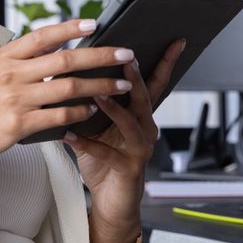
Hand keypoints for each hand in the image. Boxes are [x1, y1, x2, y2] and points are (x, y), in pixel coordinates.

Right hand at [0, 19, 132, 166]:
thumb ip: (22, 58)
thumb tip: (55, 44)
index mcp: (6, 56)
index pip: (44, 35)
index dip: (71, 28)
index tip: (95, 23)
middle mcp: (12, 74)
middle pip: (66, 60)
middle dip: (101, 56)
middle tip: (125, 54)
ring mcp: (16, 99)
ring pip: (69, 88)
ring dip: (100, 86)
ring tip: (121, 85)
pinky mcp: (21, 124)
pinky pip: (60, 115)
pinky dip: (80, 112)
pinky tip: (92, 110)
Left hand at [62, 38, 185, 242]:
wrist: (112, 201)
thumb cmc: (104, 160)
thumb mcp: (98, 126)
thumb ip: (92, 101)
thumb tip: (70, 71)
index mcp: (140, 115)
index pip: (155, 83)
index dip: (165, 61)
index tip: (174, 40)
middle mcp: (146, 128)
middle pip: (145, 97)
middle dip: (136, 76)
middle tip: (127, 57)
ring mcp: (140, 149)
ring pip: (130, 123)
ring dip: (113, 106)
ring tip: (96, 91)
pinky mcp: (128, 169)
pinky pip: (106, 153)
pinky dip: (85, 143)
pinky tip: (67, 135)